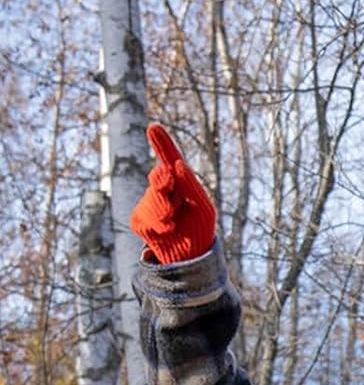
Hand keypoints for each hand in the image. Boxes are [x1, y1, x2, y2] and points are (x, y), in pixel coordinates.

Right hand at [130, 123, 216, 263]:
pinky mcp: (139, 219)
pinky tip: (166, 230)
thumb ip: (192, 185)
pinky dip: (158, 223)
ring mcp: (149, 203)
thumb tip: (177, 163)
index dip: (162, 145)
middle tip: (172, 196)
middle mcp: (162, 190)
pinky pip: (145, 215)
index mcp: (179, 184)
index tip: (154, 127)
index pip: (169, 160)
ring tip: (174, 222)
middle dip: (164, 184)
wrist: (190, 257)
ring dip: (165, 209)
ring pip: (152, 197)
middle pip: (158, 177)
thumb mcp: (203, 208)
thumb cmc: (201, 230)